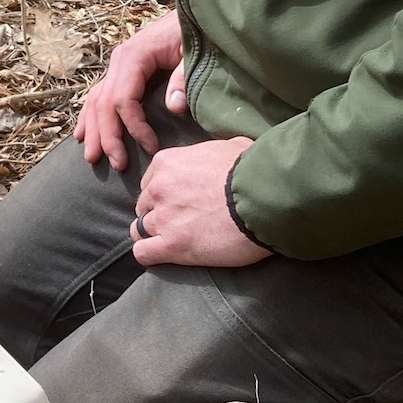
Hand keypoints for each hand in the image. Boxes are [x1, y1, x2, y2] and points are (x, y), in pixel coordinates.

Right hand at [74, 11, 187, 170]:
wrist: (193, 11)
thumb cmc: (194, 31)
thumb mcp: (192, 53)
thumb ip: (182, 78)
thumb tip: (173, 107)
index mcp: (133, 56)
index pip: (122, 100)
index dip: (134, 127)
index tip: (152, 147)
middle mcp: (119, 61)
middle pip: (104, 104)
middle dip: (108, 136)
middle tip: (118, 164)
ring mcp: (117, 65)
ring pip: (96, 101)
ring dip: (94, 130)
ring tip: (93, 158)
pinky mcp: (122, 70)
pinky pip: (99, 95)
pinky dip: (90, 115)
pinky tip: (83, 133)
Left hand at [132, 138, 269, 267]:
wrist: (263, 198)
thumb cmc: (253, 171)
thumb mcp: (233, 146)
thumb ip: (217, 152)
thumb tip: (229, 153)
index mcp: (168, 163)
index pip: (150, 182)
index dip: (163, 195)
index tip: (178, 202)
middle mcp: (158, 189)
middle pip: (144, 206)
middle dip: (158, 214)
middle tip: (180, 223)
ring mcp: (162, 218)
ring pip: (139, 230)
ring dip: (152, 236)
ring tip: (173, 241)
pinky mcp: (172, 245)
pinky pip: (143, 253)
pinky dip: (149, 254)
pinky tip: (162, 255)